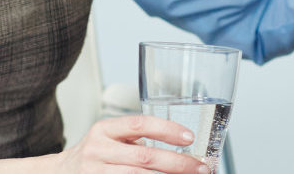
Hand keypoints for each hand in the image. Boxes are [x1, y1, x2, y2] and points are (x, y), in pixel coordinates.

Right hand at [52, 115, 209, 173]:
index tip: (189, 137)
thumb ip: (135, 138)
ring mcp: (96, 173)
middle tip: (201, 167)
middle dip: (178, 163)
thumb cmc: (93, 155)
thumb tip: (181, 147)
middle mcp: (97, 150)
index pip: (139, 124)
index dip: (167, 129)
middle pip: (144, 157)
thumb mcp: (109, 138)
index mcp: (103, 130)